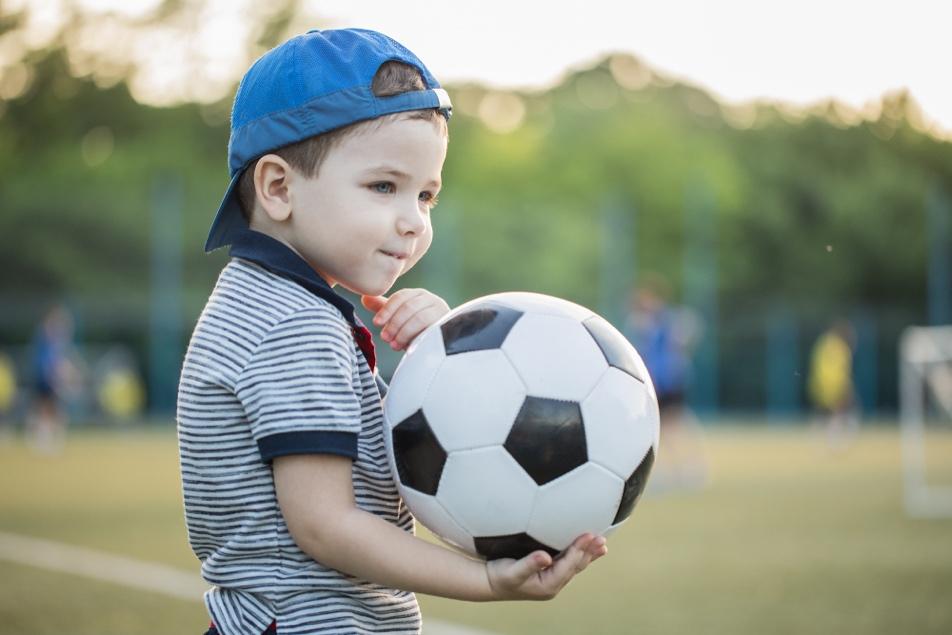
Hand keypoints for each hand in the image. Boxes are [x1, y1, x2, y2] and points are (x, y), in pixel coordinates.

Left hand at [362, 289, 449, 350]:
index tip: (377, 323)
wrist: (440, 344)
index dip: (387, 310)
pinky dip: (417, 339)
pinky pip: (431, 331)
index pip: (401, 297)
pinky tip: (409, 348)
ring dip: (403, 333)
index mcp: (418, 295)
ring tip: (394, 345)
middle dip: (394, 323)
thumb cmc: (417, 329)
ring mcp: (442, 313)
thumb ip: (384, 308)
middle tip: (385, 337)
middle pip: (409, 307)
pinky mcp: (447, 327)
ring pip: (419, 318)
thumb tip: (365, 297)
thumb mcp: (399, 318)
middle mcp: (432, 300)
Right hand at [485, 533, 607, 600]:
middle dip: (589, 552)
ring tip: (602, 544)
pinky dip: (578, 554)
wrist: (490, 583)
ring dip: (587, 553)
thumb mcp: (512, 571)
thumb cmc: (500, 576)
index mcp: (548, 585)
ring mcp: (552, 578)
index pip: (568, 565)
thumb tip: (545, 557)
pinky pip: (568, 562)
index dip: (579, 550)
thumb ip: (529, 564)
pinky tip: (585, 547)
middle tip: (602, 538)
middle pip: (576, 566)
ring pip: (575, 564)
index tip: (589, 535)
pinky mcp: (549, 572)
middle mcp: (553, 583)